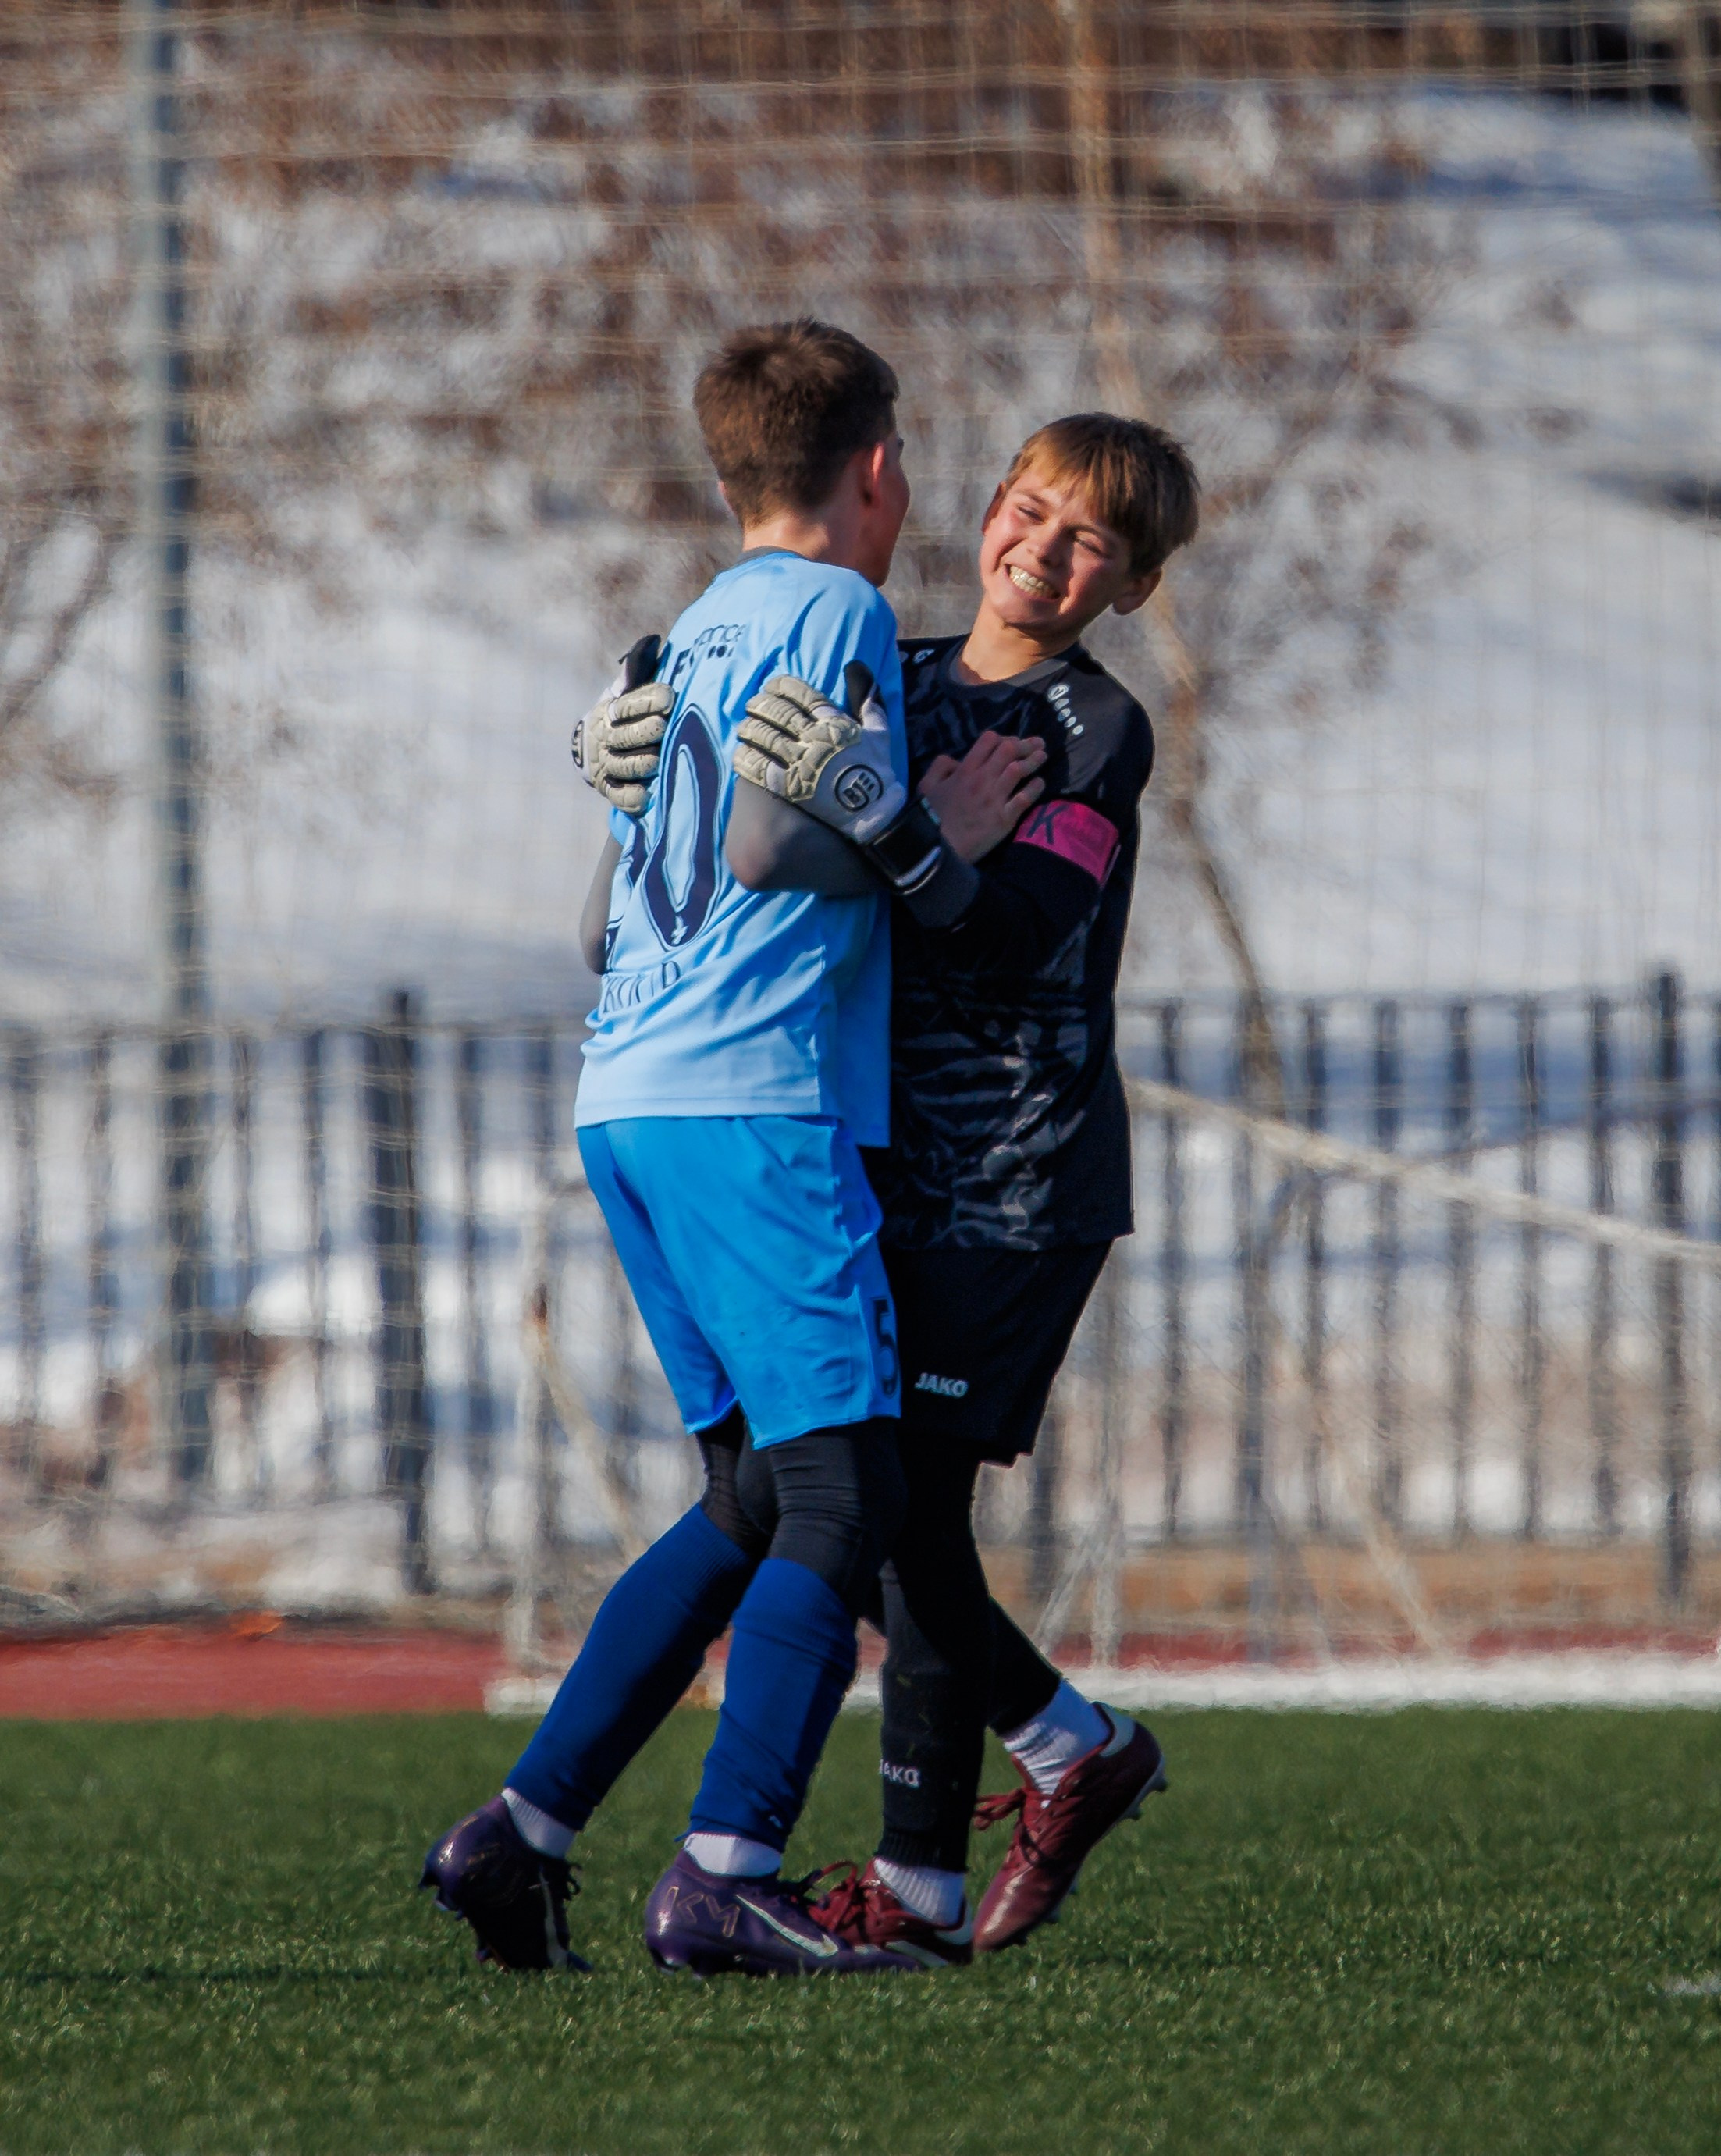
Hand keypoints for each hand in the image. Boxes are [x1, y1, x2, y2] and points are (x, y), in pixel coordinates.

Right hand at [572, 633, 671, 816]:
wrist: (593, 747)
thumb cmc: (624, 714)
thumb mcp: (627, 690)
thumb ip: (639, 669)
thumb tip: (653, 640)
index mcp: (612, 710)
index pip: (628, 704)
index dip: (647, 699)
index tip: (669, 696)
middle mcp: (607, 738)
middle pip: (624, 736)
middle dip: (643, 731)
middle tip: (662, 727)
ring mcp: (608, 765)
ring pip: (623, 765)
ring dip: (640, 762)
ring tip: (657, 759)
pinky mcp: (609, 789)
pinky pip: (619, 795)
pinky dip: (632, 797)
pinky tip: (647, 796)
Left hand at [735, 662, 906, 846]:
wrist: (873, 812)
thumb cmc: (877, 772)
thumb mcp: (880, 732)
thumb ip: (868, 701)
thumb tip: (857, 668)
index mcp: (834, 723)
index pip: (803, 695)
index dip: (783, 686)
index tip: (771, 685)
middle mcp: (814, 739)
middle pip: (779, 713)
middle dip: (761, 705)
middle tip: (751, 705)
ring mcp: (800, 762)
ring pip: (766, 737)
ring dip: (750, 729)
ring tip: (743, 727)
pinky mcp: (789, 786)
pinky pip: (761, 768)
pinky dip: (747, 759)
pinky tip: (740, 755)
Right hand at [918, 730, 1045, 862]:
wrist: (938, 848)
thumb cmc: (931, 817)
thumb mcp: (927, 785)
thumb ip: (941, 766)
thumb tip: (957, 759)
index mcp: (965, 770)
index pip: (989, 740)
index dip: (1004, 737)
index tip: (1012, 742)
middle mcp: (982, 779)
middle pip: (1009, 751)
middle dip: (1025, 744)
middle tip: (1037, 744)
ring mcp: (995, 799)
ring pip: (1019, 770)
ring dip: (1033, 760)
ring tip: (1042, 756)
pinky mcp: (1004, 818)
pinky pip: (1025, 798)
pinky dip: (1035, 788)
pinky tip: (1039, 783)